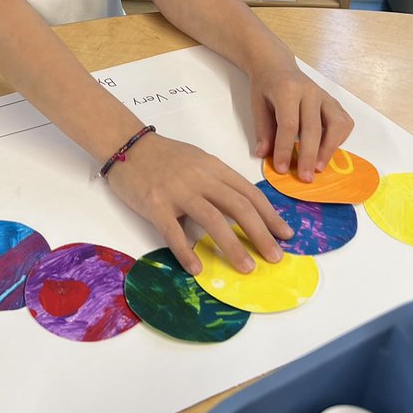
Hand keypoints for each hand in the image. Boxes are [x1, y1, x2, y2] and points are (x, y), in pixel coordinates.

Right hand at [104, 131, 292, 275]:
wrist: (126, 144)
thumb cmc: (163, 157)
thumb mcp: (197, 162)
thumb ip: (216, 184)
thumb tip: (239, 214)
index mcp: (214, 167)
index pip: (249, 192)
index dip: (270, 215)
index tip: (285, 234)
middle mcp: (200, 177)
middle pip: (238, 206)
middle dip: (261, 233)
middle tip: (275, 257)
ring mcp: (177, 190)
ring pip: (212, 219)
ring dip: (232, 246)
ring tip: (246, 268)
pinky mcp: (154, 203)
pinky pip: (173, 231)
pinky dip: (186, 251)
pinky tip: (197, 268)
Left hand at [249, 60, 354, 180]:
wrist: (277, 65)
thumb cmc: (265, 86)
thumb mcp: (257, 105)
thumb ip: (262, 130)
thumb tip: (265, 155)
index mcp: (287, 90)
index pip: (289, 124)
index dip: (285, 149)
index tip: (282, 169)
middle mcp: (310, 91)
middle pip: (313, 128)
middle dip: (309, 156)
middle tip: (305, 178)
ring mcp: (325, 95)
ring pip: (337, 124)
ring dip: (330, 149)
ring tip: (319, 167)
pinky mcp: (333, 101)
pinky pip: (344, 122)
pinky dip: (340, 139)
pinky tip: (328, 150)